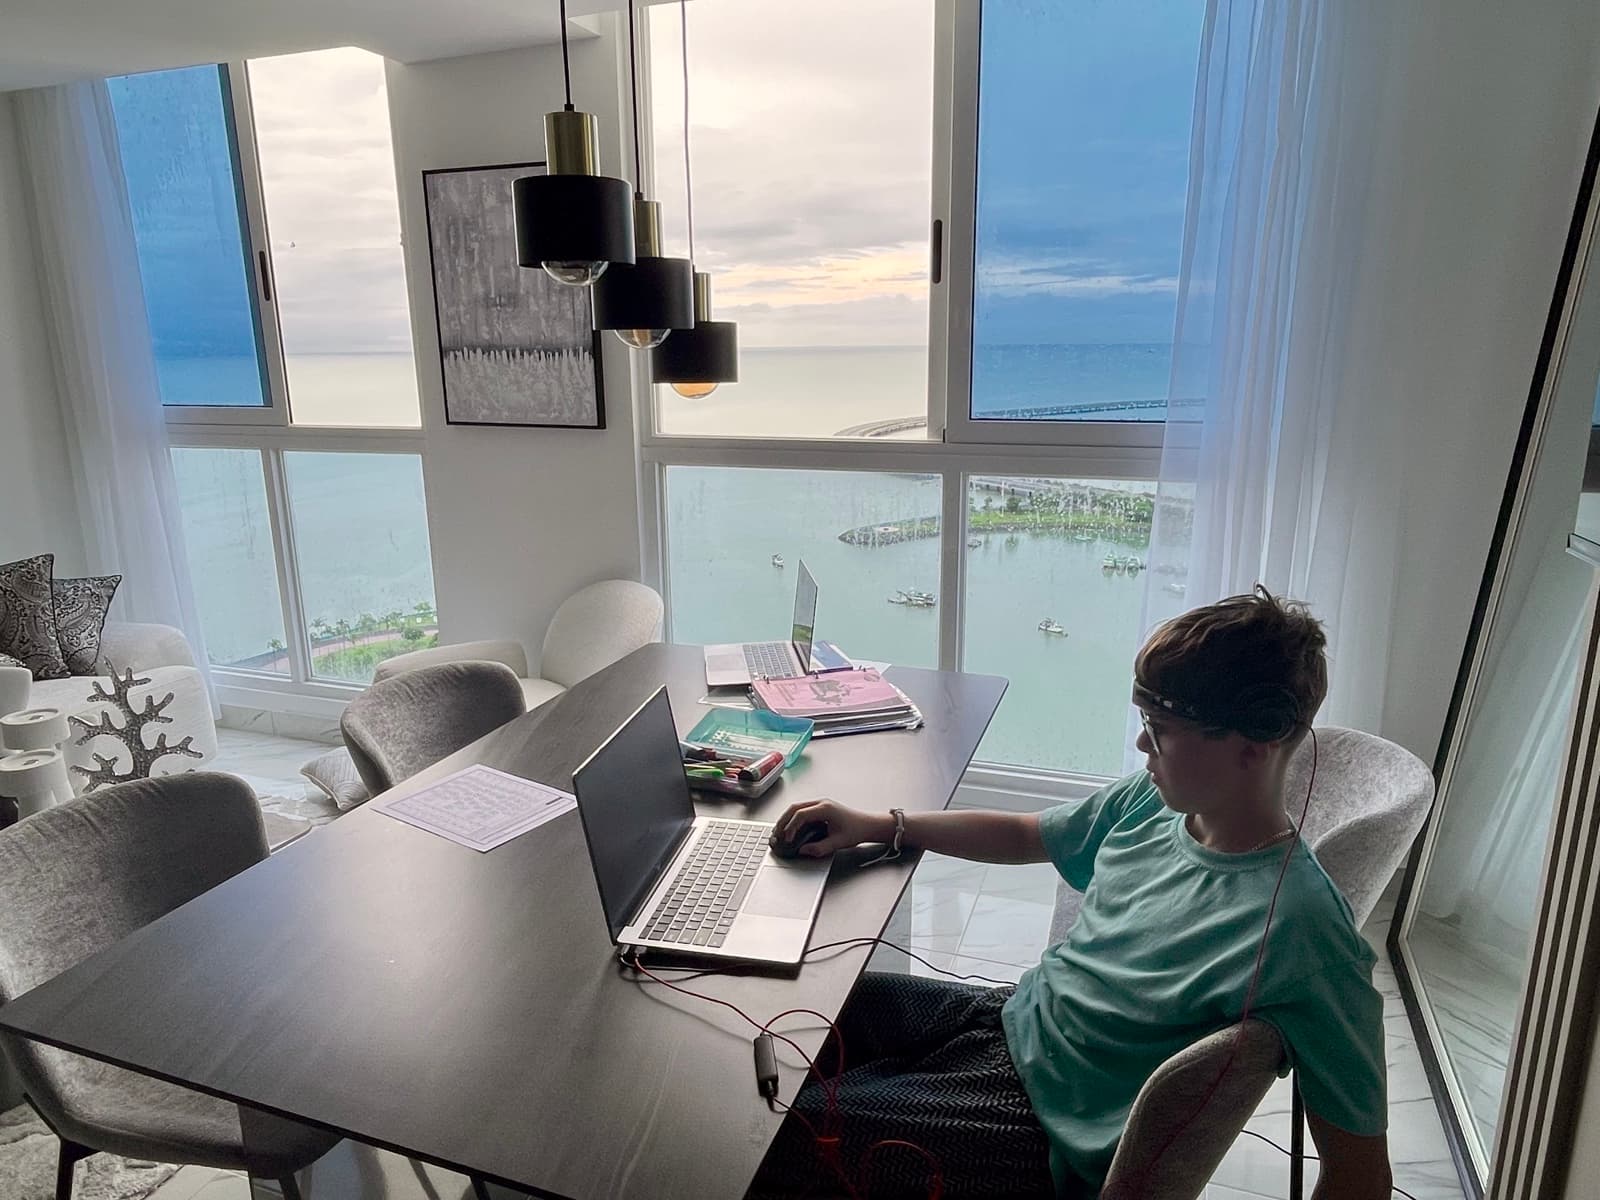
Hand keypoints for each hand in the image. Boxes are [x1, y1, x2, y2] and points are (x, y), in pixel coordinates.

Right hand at [773, 798, 892, 857]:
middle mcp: (821, 803)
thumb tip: (803, 851)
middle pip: (795, 807)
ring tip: (779, 831)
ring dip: (786, 818)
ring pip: (796, 807)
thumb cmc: (856, 830)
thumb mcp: (838, 843)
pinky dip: (793, 818)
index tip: (788, 838)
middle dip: (783, 820)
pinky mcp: (820, 808)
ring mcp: (820, 804)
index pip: (801, 814)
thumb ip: (819, 848)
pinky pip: (802, 810)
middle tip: (776, 833)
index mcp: (825, 808)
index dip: (791, 826)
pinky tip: (789, 828)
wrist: (867, 825)